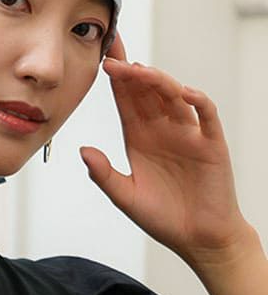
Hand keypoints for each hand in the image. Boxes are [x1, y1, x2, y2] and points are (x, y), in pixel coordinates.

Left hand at [80, 34, 250, 269]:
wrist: (199, 239)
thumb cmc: (163, 217)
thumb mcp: (125, 196)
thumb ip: (104, 174)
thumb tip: (83, 150)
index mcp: (139, 136)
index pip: (125, 98)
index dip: (114, 78)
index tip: (101, 57)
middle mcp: (162, 129)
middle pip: (146, 90)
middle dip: (130, 70)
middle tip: (113, 55)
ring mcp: (187, 133)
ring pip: (173, 96)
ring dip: (157, 81)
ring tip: (138, 72)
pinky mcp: (210, 144)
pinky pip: (206, 115)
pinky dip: (197, 100)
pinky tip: (182, 92)